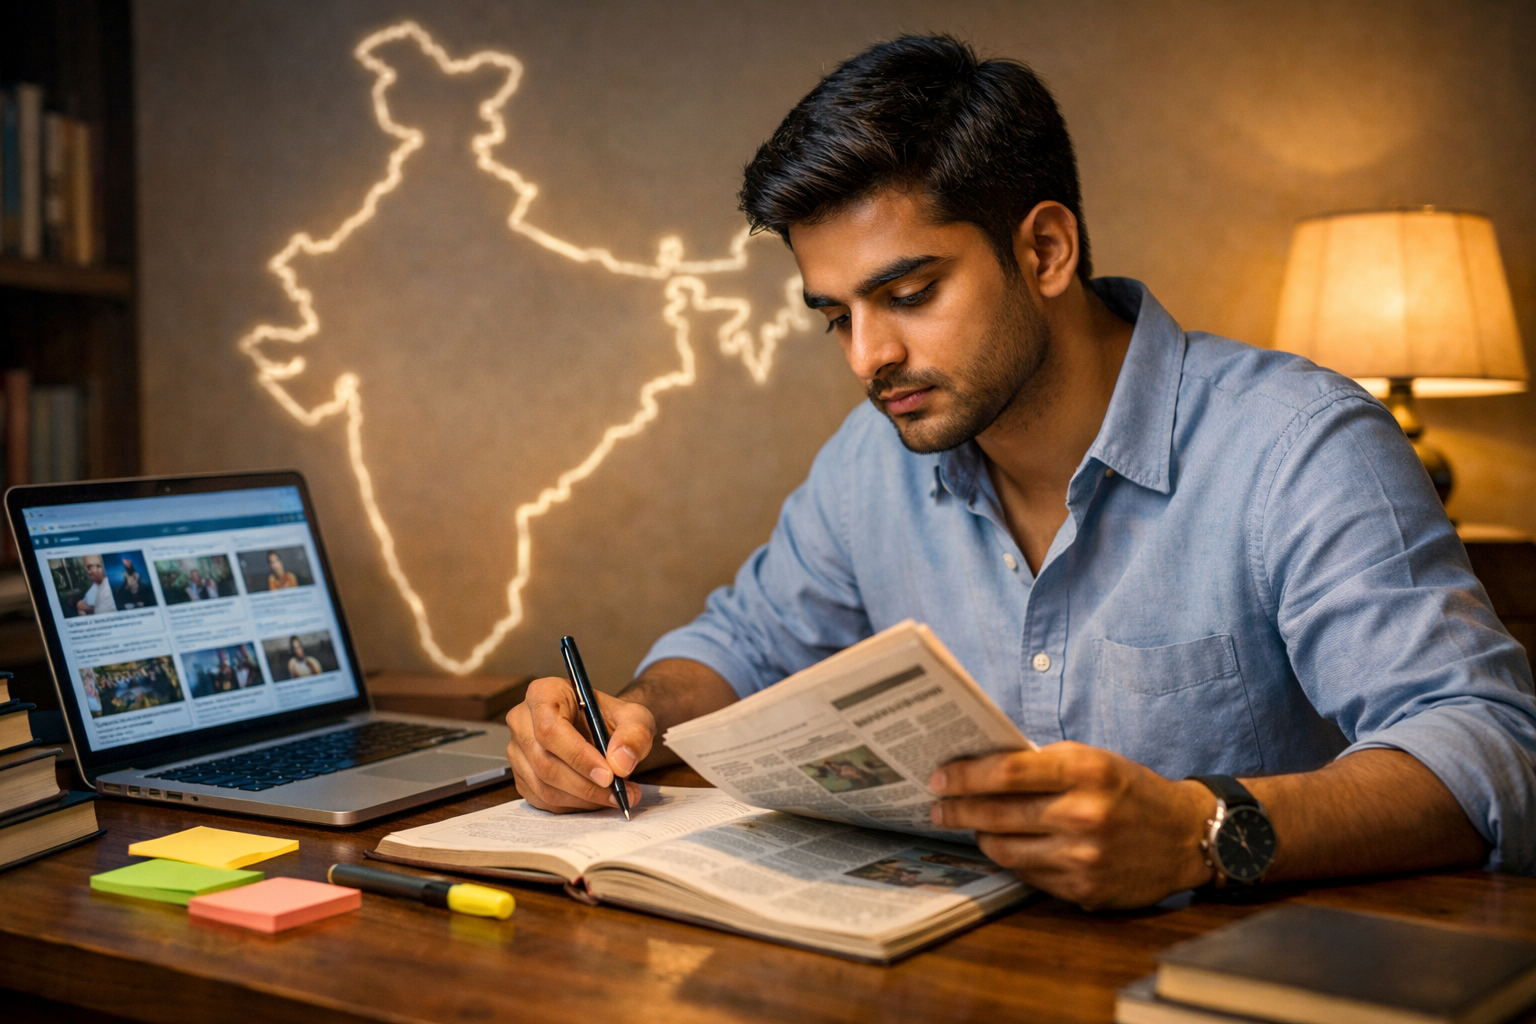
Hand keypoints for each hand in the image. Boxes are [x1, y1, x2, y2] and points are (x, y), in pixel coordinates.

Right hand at [505, 676, 654, 812]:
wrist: (602, 730)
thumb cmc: (611, 718)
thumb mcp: (634, 717)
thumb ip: (634, 734)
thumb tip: (620, 763)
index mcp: (544, 694)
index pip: (550, 730)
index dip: (578, 756)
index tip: (609, 775)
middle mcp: (522, 721)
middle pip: (545, 762)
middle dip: (585, 785)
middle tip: (619, 793)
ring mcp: (518, 751)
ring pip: (543, 786)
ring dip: (583, 799)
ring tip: (616, 796)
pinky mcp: (521, 776)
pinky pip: (543, 800)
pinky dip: (573, 805)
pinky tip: (596, 799)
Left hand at [928, 741, 1213, 908]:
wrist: (1185, 836)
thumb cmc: (1130, 790)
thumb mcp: (1094, 760)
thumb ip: (1043, 764)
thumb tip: (979, 767)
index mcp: (1085, 771)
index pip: (1007, 772)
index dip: (965, 775)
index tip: (939, 777)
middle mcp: (1083, 814)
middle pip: (997, 813)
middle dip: (957, 809)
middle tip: (937, 806)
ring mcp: (1083, 857)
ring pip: (1004, 848)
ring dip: (981, 835)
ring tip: (973, 825)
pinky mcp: (1083, 889)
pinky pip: (1026, 874)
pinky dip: (1012, 858)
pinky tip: (1008, 845)